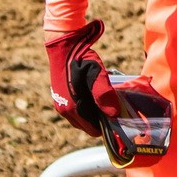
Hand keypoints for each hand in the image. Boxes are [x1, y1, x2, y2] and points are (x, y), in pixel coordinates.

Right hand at [46, 20, 108, 135]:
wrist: (64, 46)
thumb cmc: (81, 59)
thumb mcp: (97, 75)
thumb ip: (104, 94)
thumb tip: (114, 114)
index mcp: (72, 108)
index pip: (93, 130)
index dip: (106, 125)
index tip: (117, 116)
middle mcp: (64, 110)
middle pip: (88, 126)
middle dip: (100, 120)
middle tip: (112, 106)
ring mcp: (60, 104)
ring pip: (82, 119)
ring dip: (93, 113)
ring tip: (104, 99)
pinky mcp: (60, 98)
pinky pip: (76, 111)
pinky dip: (86, 107)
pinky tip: (94, 95)